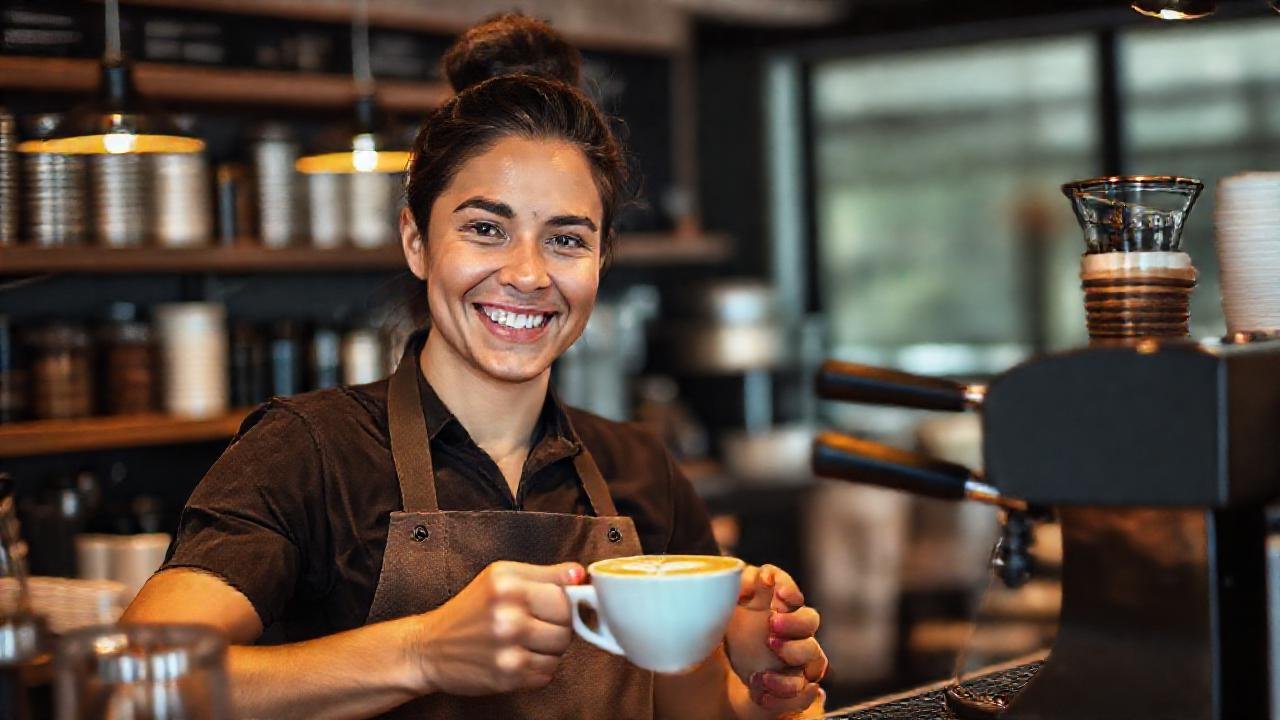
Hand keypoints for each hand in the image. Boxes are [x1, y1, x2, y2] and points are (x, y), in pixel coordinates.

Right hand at [412, 560, 584, 695]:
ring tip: (525, 641)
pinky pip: (547, 674)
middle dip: (558, 626)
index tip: (555, 605)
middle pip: (567, 624)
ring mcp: (508, 648)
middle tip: (537, 624)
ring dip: (549, 650)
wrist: (429, 647)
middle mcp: (507, 615)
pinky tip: (518, 658)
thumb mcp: (501, 577)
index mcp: (507, 584)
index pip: (564, 594)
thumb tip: (580, 574)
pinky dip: (538, 669)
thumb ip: (545, 575)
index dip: (564, 601)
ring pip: (560, 652)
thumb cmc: (468, 611)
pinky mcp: (508, 676)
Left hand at [725, 565, 826, 716]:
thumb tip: (762, 575)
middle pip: (811, 620)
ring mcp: (797, 660)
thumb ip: (742, 587)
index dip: (789, 589)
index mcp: (774, 608)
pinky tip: (760, 694)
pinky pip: (804, 693)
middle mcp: (792, 632)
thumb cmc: (730, 633)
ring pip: (815, 658)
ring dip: (791, 659)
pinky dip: (785, 695)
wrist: (722, 676)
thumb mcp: (727, 608)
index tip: (780, 594)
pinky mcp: (794, 687)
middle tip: (771, 624)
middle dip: (795, 622)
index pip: (790, 593)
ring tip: (760, 672)